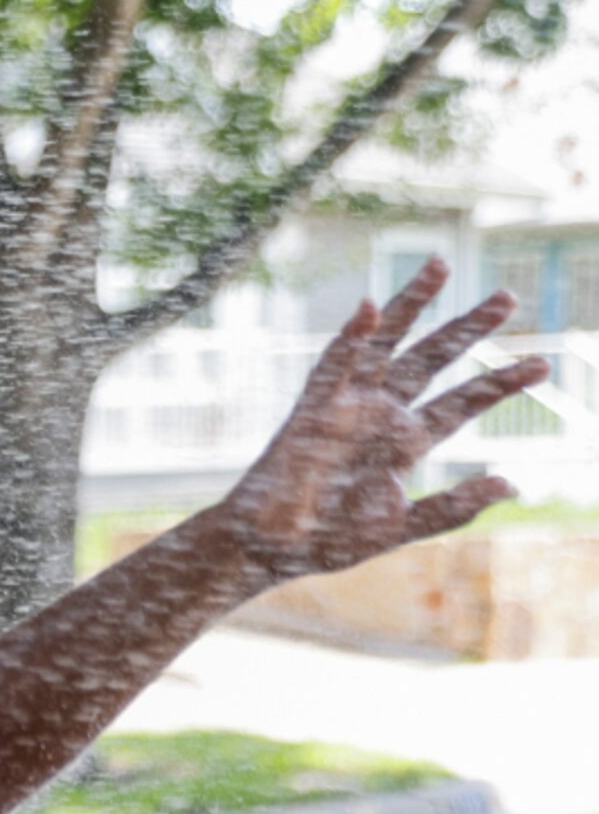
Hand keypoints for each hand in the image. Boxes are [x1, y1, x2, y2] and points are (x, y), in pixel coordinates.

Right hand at [215, 260, 548, 583]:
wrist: (272, 549)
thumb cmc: (330, 541)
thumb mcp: (402, 526)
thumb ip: (453, 507)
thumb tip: (510, 485)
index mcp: (406, 442)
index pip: (461, 403)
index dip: (499, 383)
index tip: (541, 365)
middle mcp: (381, 414)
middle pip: (432, 359)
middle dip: (469, 328)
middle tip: (508, 298)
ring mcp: (347, 406)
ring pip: (386, 344)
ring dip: (412, 305)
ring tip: (440, 264)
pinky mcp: (312, 409)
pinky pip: (332, 365)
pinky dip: (350, 337)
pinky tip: (370, 307)